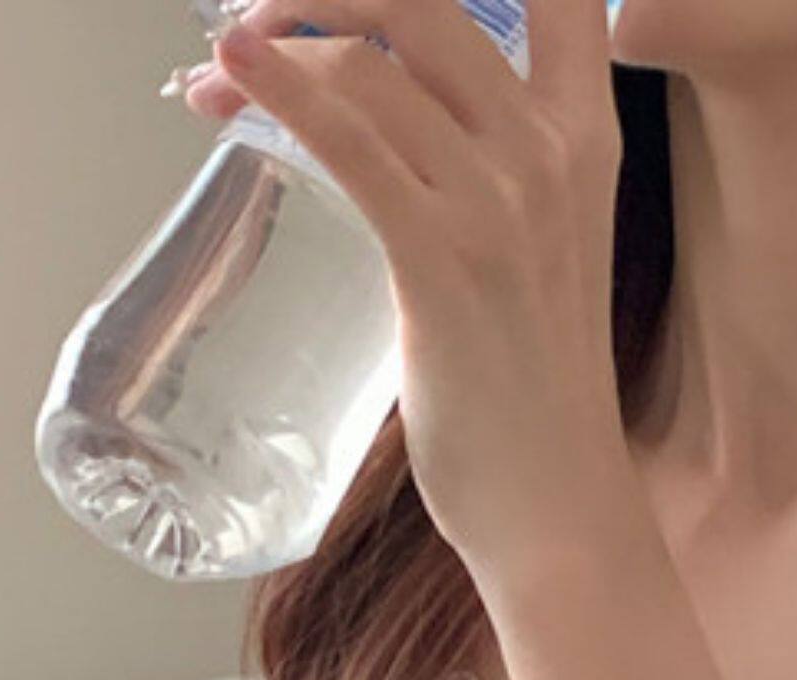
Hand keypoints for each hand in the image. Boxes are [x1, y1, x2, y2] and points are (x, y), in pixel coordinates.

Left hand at [186, 0, 632, 589]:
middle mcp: (549, 151)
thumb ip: (482, 174)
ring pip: (371, 60)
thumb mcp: (536, 250)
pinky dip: (276, 86)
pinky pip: (349, 139)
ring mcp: (500, 205)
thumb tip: (380, 132)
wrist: (558, 513)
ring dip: (272, 47)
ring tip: (211, 81)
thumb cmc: (531, 397)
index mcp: (585, 137)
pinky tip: (227, 72)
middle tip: (257, 22)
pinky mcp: (444, 262)